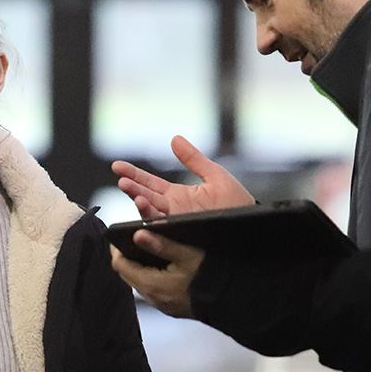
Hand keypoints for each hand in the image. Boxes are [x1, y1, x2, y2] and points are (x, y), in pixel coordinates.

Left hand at [110, 231, 205, 318]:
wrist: (233, 301)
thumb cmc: (212, 278)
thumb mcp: (187, 254)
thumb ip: (161, 244)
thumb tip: (138, 234)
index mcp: (153, 284)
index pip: (121, 266)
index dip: (117, 249)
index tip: (118, 237)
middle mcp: (154, 297)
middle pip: (128, 275)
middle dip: (127, 257)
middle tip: (130, 241)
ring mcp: (162, 304)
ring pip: (140, 282)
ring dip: (139, 267)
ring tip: (145, 250)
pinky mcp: (171, 306)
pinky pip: (153, 290)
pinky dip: (151, 276)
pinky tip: (161, 267)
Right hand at [111, 136, 254, 219]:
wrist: (253, 225)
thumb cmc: (236, 203)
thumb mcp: (215, 175)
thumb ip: (193, 159)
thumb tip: (175, 139)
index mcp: (177, 195)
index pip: (150, 183)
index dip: (134, 174)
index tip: (117, 166)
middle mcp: (173, 209)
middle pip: (145, 197)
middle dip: (132, 188)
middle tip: (121, 180)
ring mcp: (177, 222)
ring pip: (152, 213)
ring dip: (140, 203)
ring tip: (134, 193)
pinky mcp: (183, 232)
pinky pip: (163, 227)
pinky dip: (153, 219)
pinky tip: (147, 208)